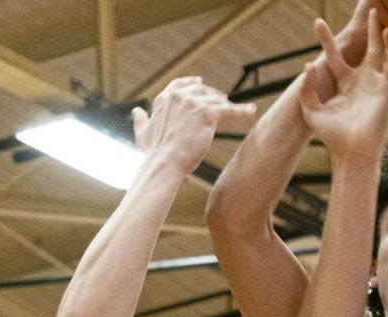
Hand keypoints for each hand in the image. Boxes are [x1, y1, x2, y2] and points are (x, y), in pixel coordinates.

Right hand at [131, 78, 255, 179]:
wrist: (164, 162)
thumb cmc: (154, 154)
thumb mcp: (143, 133)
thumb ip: (141, 120)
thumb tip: (136, 111)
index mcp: (164, 99)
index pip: (179, 85)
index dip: (190, 83)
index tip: (199, 82)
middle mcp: (178, 97)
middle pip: (200, 91)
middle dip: (212, 94)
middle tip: (222, 99)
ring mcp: (193, 103)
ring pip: (215, 100)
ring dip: (227, 103)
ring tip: (237, 108)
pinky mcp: (208, 113)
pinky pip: (229, 110)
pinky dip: (241, 111)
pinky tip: (251, 111)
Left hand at [298, 11, 387, 161]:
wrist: (352, 153)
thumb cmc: (333, 138)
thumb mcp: (312, 112)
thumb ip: (307, 90)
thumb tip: (307, 65)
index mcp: (345, 85)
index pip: (335, 56)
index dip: (326, 40)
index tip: (316, 22)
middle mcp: (362, 81)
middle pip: (363, 47)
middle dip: (362, 28)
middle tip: (362, 8)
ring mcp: (376, 84)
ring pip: (379, 51)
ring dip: (379, 32)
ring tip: (377, 12)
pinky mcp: (387, 90)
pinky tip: (387, 32)